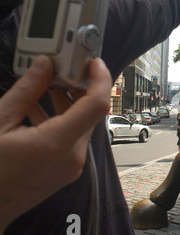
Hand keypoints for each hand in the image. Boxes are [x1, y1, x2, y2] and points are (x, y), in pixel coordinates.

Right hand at [0, 55, 110, 234]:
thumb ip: (25, 91)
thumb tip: (42, 66)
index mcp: (58, 144)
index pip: (96, 105)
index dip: (100, 79)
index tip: (94, 63)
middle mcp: (72, 157)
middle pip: (89, 113)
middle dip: (77, 88)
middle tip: (61, 70)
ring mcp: (71, 167)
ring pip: (80, 125)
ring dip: (67, 104)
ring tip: (45, 87)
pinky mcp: (66, 171)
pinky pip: (71, 139)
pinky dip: (60, 121)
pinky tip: (37, 111)